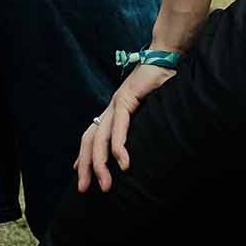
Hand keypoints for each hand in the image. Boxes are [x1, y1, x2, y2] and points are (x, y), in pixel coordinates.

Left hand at [75, 61, 175, 193]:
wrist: (166, 56)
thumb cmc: (162, 83)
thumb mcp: (150, 110)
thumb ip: (143, 125)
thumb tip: (148, 144)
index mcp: (114, 111)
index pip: (92, 136)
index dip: (84, 155)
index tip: (79, 173)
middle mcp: (111, 108)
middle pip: (89, 141)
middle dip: (85, 167)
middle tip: (83, 189)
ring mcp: (116, 103)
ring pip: (100, 138)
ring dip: (100, 163)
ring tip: (104, 184)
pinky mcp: (126, 98)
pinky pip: (119, 127)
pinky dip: (119, 146)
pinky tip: (123, 163)